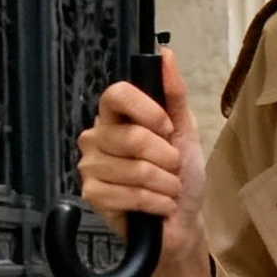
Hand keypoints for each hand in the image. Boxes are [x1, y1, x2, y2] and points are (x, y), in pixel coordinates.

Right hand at [78, 48, 206, 266]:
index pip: (116, 94)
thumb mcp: (184, 132)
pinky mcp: (92, 196)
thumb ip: (174, 95)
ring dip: (165, 184)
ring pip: (135, 169)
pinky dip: (155, 202)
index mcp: (115, 117)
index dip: (146, 110)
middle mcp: (97, 138)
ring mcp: (91, 167)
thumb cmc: (181, 176)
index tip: (167, 129)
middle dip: (167, 158)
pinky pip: (129, 194)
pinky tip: (158, 207)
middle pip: (132, 136)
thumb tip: (166, 55)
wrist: (181, 222)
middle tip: (173, 169)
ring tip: (167, 190)